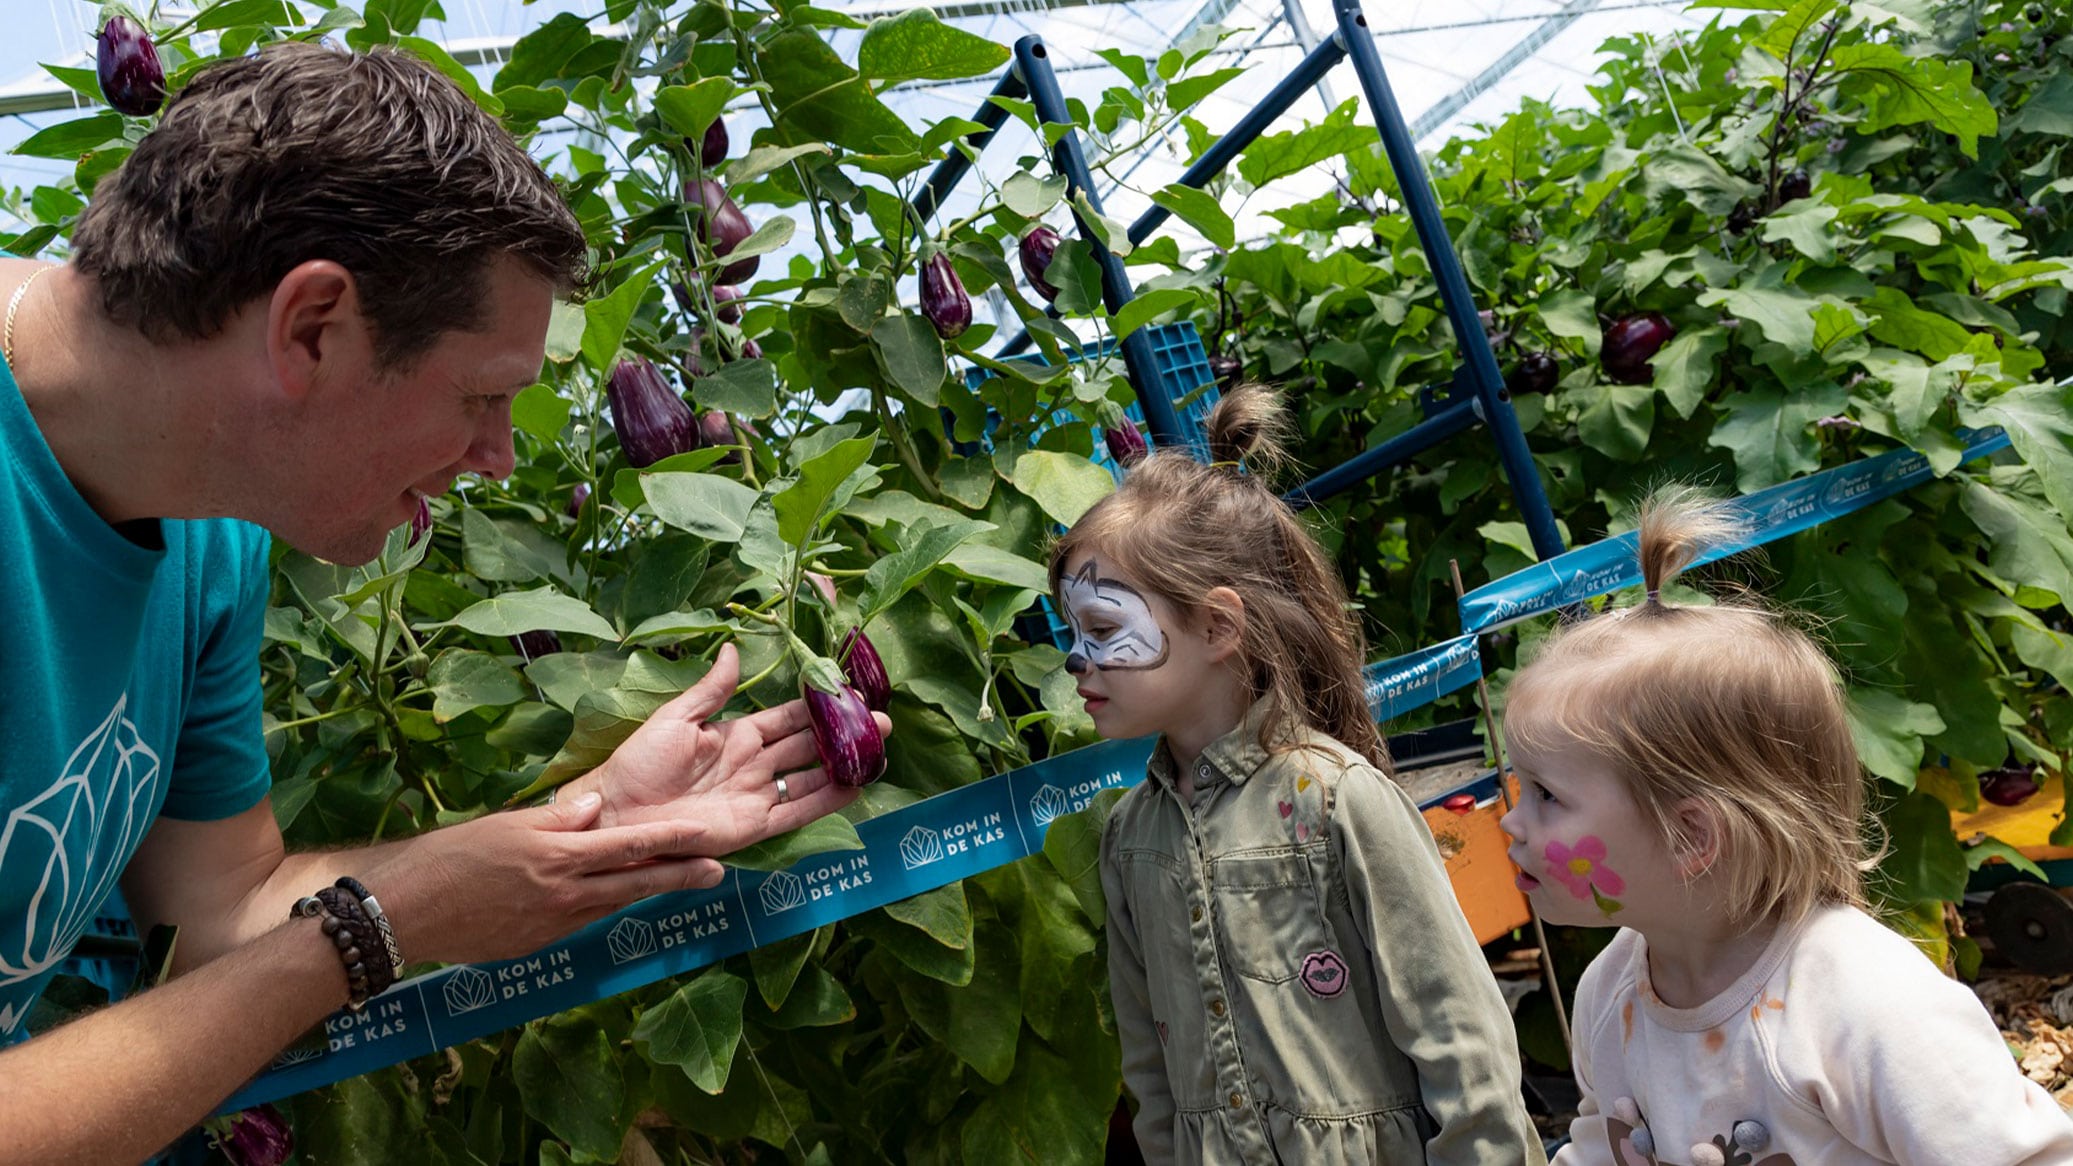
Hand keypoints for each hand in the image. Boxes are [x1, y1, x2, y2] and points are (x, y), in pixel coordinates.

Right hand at [366, 793, 725, 965]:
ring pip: (612, 905)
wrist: (408, 912)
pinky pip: (582, 922)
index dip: (671, 839)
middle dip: (680, 877)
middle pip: (636, 884)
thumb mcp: (506, 825)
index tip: (705, 835)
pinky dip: (604, 908)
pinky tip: (615, 900)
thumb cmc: (452, 858)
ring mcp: (554, 925)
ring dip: (647, 894)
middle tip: (717, 872)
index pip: (629, 845)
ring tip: (680, 882)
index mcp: (560, 858)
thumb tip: (593, 809)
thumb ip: (556, 820)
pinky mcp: (538, 945)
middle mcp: (566, 895)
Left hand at [567, 643, 890, 853]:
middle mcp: (753, 764)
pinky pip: (796, 810)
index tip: (849, 694)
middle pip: (808, 746)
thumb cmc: (639, 763)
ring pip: (811, 778)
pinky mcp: (754, 826)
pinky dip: (826, 801)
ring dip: (844, 767)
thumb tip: (736, 648)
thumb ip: (711, 689)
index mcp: (736, 734)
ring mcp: (756, 795)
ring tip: (879, 753)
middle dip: (844, 734)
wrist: (618, 813)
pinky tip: (854, 788)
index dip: (818, 707)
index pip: (787, 718)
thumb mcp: (675, 718)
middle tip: (882, 722)